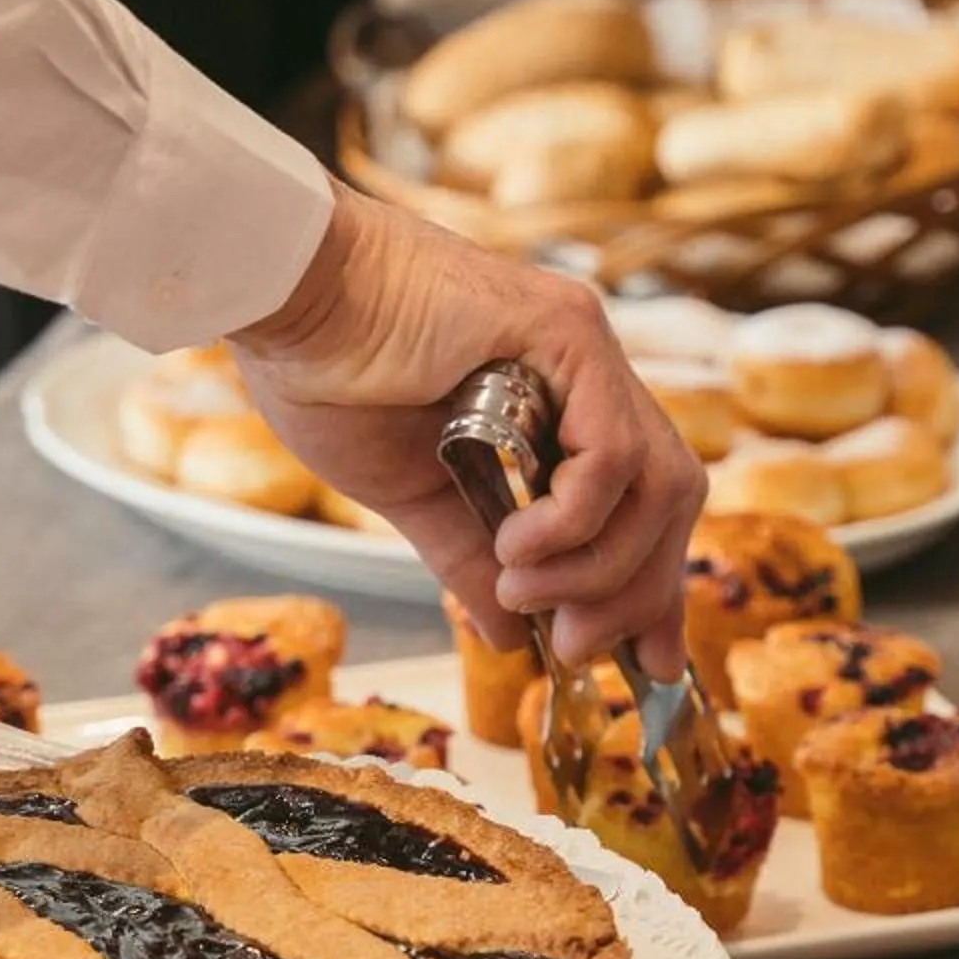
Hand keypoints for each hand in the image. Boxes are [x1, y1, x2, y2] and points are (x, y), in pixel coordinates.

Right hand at [229, 186, 704, 676]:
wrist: (286, 297)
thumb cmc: (328, 374)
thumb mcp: (410, 492)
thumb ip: (468, 556)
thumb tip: (511, 637)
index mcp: (557, 406)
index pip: (646, 501)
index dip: (657, 583)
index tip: (650, 661)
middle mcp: (587, 374)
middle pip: (671, 498)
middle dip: (640, 590)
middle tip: (575, 647)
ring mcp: (584, 348)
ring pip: (659, 480)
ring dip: (604, 564)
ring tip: (523, 594)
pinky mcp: (565, 331)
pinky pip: (613, 450)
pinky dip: (575, 517)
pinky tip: (518, 545)